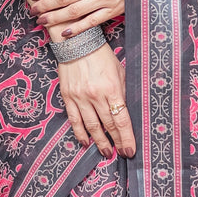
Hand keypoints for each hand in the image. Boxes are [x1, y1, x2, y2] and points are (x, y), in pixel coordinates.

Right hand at [57, 43, 135, 157]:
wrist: (76, 42)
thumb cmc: (101, 55)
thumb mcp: (119, 71)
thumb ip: (123, 92)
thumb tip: (126, 112)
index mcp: (111, 88)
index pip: (121, 119)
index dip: (126, 138)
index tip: (130, 150)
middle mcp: (95, 95)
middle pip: (108, 125)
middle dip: (116, 142)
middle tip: (121, 154)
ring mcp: (80, 97)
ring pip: (91, 126)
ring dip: (99, 142)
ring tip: (106, 152)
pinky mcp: (67, 96)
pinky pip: (74, 120)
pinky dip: (80, 133)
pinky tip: (85, 142)